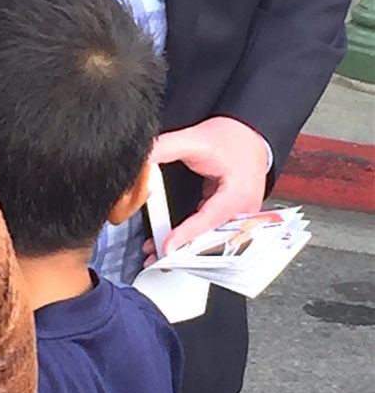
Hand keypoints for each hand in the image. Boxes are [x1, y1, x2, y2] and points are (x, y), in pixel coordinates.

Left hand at [151, 116, 268, 252]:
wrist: (250, 135)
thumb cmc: (232, 138)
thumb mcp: (196, 139)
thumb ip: (166, 147)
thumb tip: (141, 157)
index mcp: (239, 194)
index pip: (210, 219)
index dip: (187, 235)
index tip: (167, 247)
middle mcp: (243, 211)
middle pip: (212, 239)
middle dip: (183, 251)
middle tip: (155, 258)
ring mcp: (239, 217)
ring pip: (211, 241)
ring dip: (185, 248)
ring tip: (156, 254)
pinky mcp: (232, 217)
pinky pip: (212, 233)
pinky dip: (192, 239)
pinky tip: (172, 243)